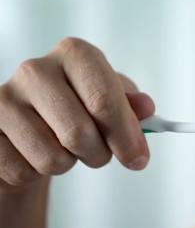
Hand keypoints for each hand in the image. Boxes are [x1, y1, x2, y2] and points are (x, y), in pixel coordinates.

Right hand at [0, 37, 154, 193]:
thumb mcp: (112, 99)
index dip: (125, 134)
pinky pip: (23, 171)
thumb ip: (132, 105)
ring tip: (66, 149)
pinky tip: (35, 153)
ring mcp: (4, 98)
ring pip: (52, 157)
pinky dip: (37, 173)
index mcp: (74, 54)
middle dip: (100, 155)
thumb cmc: (80, 107)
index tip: (138, 158)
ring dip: (69, 164)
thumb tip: (146, 107)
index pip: (104, 98)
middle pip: (78, 133)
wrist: (33, 123)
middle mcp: (35, 70)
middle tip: (102, 155)